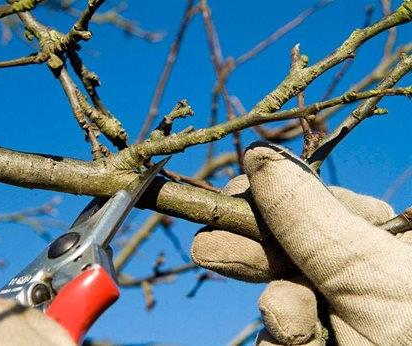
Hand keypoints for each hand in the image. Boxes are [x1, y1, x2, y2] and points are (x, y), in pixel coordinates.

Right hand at [191, 142, 411, 344]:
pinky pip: (281, 340)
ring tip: (292, 324)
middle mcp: (358, 273)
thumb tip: (258, 155)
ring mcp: (337, 314)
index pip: (311, 201)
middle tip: (208, 248)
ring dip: (278, 311)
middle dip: (249, 250)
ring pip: (279, 297)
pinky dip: (280, 345)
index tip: (230, 194)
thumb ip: (307, 218)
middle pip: (285, 248)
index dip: (265, 196)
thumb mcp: (370, 270)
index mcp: (383, 237)